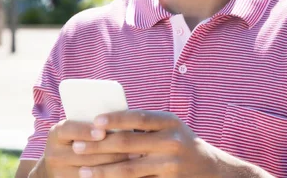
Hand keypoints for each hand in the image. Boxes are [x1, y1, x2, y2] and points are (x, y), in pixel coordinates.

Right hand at [40, 119, 129, 177]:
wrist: (56, 166)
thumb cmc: (77, 138)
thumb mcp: (78, 128)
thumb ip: (94, 125)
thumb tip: (123, 120)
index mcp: (57, 133)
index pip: (70, 129)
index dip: (86, 131)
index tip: (102, 132)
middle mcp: (54, 154)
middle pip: (85, 154)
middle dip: (113, 151)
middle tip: (135, 148)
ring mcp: (59, 173)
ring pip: (91, 171)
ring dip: (116, 166)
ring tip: (137, 159)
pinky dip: (111, 176)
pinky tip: (127, 173)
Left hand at [70, 110, 221, 177]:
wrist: (209, 168)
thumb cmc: (180, 141)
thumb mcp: (169, 127)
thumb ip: (144, 126)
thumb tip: (105, 125)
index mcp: (170, 122)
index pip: (139, 117)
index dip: (116, 119)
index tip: (94, 120)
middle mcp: (171, 142)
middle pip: (128, 144)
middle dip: (98, 146)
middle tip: (76, 147)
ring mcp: (170, 165)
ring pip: (128, 169)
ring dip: (102, 170)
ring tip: (83, 170)